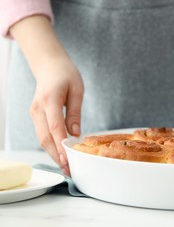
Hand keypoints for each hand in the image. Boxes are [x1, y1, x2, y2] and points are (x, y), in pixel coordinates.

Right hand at [31, 55, 83, 175]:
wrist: (49, 65)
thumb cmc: (66, 74)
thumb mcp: (77, 89)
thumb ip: (75, 111)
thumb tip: (75, 133)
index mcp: (50, 99)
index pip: (55, 128)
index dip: (61, 146)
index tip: (68, 160)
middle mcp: (38, 108)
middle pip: (45, 138)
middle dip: (56, 156)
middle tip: (70, 170)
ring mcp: (34, 113)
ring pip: (42, 139)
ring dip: (53, 154)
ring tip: (67, 167)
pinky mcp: (36, 116)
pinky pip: (42, 134)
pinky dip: (51, 146)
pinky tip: (61, 155)